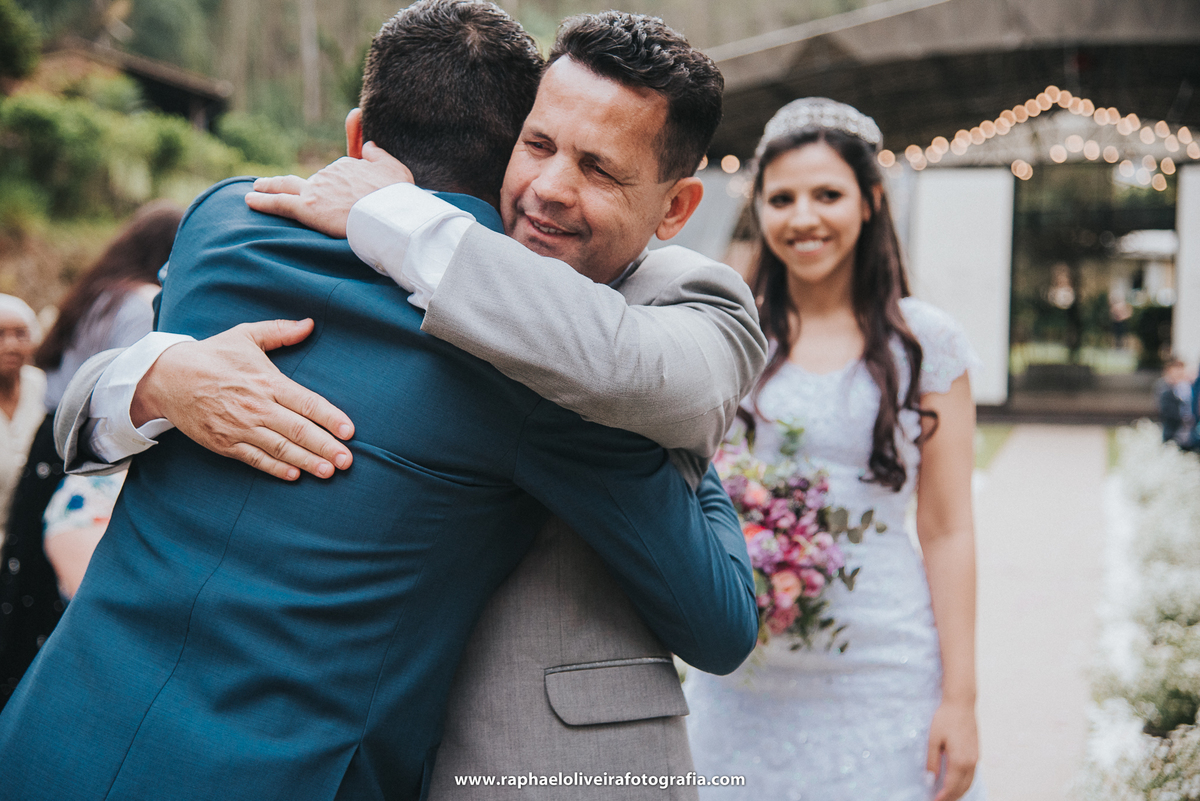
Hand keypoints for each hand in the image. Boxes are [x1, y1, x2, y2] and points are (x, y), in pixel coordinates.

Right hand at [132, 319, 354, 480]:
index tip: (349, 431)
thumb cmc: (212, 355)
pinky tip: (294, 475)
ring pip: (280, 448)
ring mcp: (240, 427)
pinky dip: (275, 468)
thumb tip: (310, 324)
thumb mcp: (246, 336)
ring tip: (329, 471)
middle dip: (326, 446)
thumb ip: (280, 332)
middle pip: (298, 430)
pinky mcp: (225, 443)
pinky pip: (254, 459)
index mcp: (266, 381)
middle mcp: (257, 406)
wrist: (167, 377)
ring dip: (306, 461)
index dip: (330, 417)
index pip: (306, 402)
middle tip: (347, 460)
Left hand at [244, 142, 414, 236]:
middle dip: (295, 184)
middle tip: (273, 183)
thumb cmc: (396, 197)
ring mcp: (316, 191)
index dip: (335, 184)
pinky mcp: (307, 208)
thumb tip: (368, 145)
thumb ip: (379, 156)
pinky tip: (249, 199)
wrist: (387, 215)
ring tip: (257, 188)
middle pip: (308, 180)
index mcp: (349, 166)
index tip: (330, 190)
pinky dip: (263, 200)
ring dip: (271, 186)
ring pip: (288, 187)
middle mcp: (329, 174)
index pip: (336, 173)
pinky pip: (279, 203)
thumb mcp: (395, 169)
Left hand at [926, 700, 978, 800]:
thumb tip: (931, 779)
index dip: (943, 797)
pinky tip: (956, 783)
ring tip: (947, 796)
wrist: (961, 703)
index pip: (951, 786)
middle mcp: (971, 762)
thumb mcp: (933, 739)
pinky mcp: (977, 753)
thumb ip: (932, 761)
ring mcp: (976, 758)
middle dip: (951, 797)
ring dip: (959, 792)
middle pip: (962, 788)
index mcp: (959, 760)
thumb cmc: (945, 719)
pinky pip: (972, 775)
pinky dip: (965, 783)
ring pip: (970, 783)